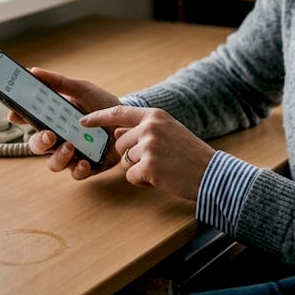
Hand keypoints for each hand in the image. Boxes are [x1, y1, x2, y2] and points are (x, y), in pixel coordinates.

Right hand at [7, 67, 122, 177]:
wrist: (128, 119)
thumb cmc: (101, 103)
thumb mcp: (81, 89)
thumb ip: (59, 82)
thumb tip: (33, 71)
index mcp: (52, 119)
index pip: (28, 119)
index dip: (18, 117)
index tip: (15, 114)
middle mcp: (58, 138)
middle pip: (37, 145)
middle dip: (39, 142)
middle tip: (49, 135)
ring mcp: (71, 154)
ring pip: (53, 163)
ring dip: (58, 157)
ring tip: (69, 147)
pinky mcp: (87, 166)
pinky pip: (76, 173)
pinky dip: (78, 169)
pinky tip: (84, 161)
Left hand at [81, 105, 214, 200]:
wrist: (211, 173)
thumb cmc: (190, 154)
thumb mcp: (169, 132)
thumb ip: (144, 129)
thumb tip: (118, 131)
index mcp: (155, 116)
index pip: (119, 112)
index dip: (98, 117)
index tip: (83, 121)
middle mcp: (150, 127)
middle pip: (119, 143)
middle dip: (130, 155)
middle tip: (155, 161)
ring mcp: (149, 146)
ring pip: (124, 161)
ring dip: (138, 169)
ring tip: (161, 169)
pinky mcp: (149, 166)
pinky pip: (131, 177)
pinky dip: (142, 182)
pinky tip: (160, 179)